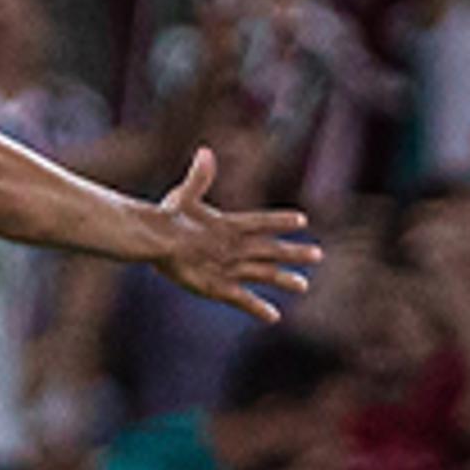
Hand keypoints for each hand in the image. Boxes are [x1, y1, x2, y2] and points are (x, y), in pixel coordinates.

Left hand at [141, 145, 318, 321]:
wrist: (152, 242)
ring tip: (303, 285)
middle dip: (293, 253)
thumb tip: (204, 153)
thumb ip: (198, 178)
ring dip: (282, 279)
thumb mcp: (183, 198)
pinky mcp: (216, 287)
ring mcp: (227, 268)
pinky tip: (274, 316)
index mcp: (229, 226)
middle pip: (269, 250)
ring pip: (261, 274)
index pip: (259, 223)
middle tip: (318, 254)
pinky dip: (257, 307)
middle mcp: (233, 248)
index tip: (302, 220)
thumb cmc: (166, 218)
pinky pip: (241, 298)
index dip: (279, 221)